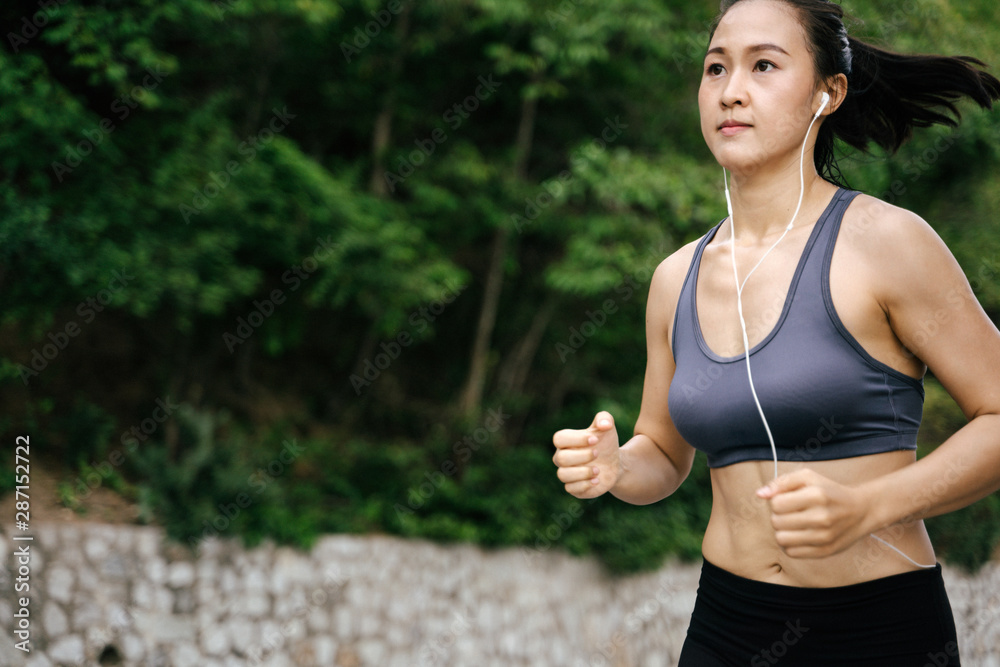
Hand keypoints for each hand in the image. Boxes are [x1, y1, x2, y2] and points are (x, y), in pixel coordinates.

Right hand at [552, 411, 620, 498]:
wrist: (615, 463)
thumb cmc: (606, 443)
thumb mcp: (607, 428)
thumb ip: (605, 419)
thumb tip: (604, 424)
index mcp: (566, 441)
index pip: (559, 438)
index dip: (576, 439)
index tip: (595, 440)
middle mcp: (562, 457)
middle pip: (560, 458)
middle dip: (581, 456)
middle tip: (598, 454)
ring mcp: (566, 473)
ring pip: (562, 475)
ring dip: (582, 472)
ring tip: (598, 470)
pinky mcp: (573, 488)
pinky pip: (570, 489)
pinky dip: (584, 485)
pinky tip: (597, 480)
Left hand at [756, 468, 872, 557]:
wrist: (861, 511)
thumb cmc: (828, 491)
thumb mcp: (808, 477)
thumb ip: (781, 482)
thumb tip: (759, 494)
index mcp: (816, 495)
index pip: (776, 504)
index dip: (777, 501)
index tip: (787, 500)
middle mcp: (822, 517)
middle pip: (776, 522)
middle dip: (778, 516)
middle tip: (790, 513)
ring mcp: (824, 536)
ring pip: (781, 539)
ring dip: (782, 531)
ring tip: (792, 525)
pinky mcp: (825, 551)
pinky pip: (792, 552)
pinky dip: (790, 544)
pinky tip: (798, 535)